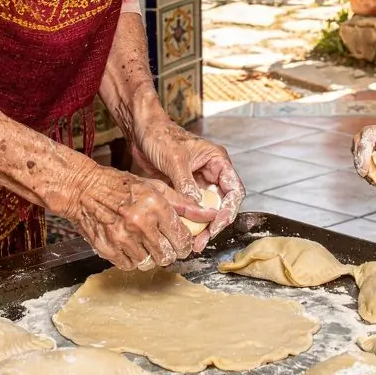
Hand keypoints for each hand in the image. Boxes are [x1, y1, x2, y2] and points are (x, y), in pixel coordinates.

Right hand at [57, 162, 213, 270]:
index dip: (185, 244)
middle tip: (165, 244)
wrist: (83, 189)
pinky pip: (130, 265)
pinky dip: (133, 259)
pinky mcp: (108, 249)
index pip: (182, 238)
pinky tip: (131, 245)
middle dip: (170, 252)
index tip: (182, 243)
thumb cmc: (119, 185)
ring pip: (150, 263)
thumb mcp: (154, 186)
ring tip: (145, 242)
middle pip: (168, 255)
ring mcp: (123, 238)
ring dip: (151, 256)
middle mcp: (140, 223)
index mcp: (155, 205)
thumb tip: (207, 214)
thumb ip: (182, 202)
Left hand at [129, 117, 244, 251]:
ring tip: (195, 242)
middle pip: (222, 204)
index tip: (217, 224)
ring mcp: (198, 182)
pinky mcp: (184, 189)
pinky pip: (192, 209)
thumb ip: (186, 183)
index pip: (233, 190)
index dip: (229, 210)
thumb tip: (197, 207)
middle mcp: (211, 173)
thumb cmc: (161, 136)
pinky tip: (184, 232)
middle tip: (204, 240)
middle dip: (215, 223)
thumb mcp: (175, 159)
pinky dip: (190, 221)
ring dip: (203, 226)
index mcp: (217, 161)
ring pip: (207, 210)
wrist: (142, 132)